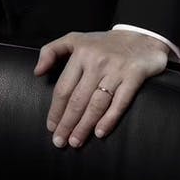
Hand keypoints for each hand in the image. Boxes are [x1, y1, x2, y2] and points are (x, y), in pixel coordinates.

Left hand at [33, 29, 168, 147]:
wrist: (141, 37)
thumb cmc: (103, 43)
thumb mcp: (75, 39)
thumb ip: (51, 51)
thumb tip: (37, 72)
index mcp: (81, 53)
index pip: (64, 87)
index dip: (56, 109)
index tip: (50, 127)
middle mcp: (97, 61)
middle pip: (78, 99)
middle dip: (67, 123)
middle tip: (60, 142)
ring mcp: (116, 70)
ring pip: (96, 103)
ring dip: (84, 126)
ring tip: (75, 142)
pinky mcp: (134, 76)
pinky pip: (120, 102)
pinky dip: (109, 119)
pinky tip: (100, 133)